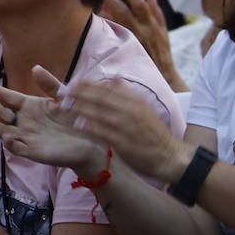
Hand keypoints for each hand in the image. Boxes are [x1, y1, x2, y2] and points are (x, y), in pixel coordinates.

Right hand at [0, 66, 104, 172]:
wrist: (90, 141)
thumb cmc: (75, 118)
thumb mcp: (63, 97)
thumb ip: (49, 84)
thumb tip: (35, 68)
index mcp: (28, 106)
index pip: (8, 98)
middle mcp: (23, 121)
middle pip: (2, 114)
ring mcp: (26, 137)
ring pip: (3, 131)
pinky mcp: (33, 151)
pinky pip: (17, 148)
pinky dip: (10, 144)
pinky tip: (8, 137)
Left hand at [58, 74, 188, 183]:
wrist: (170, 156)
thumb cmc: (153, 133)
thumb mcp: (144, 109)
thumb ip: (127, 94)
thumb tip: (113, 78)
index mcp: (135, 100)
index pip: (107, 87)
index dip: (87, 84)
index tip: (73, 83)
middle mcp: (131, 110)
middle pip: (100, 97)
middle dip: (79, 94)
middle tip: (63, 93)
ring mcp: (127, 126)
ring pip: (98, 113)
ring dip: (80, 108)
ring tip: (65, 106)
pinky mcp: (124, 142)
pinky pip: (102, 132)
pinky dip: (89, 126)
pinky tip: (78, 125)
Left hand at [101, 0, 185, 91]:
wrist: (162, 77)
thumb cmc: (162, 53)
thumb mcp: (163, 32)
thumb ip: (156, 13)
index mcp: (151, 24)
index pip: (139, 3)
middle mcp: (140, 31)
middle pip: (123, 10)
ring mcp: (129, 40)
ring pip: (113, 22)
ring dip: (103, 10)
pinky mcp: (121, 49)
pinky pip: (109, 34)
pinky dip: (102, 24)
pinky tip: (92, 17)